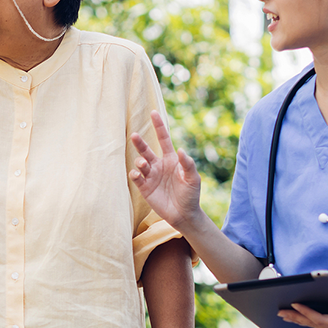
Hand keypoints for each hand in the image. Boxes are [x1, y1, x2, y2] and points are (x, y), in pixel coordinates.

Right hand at [129, 111, 201, 229]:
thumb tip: (180, 149)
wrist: (184, 215)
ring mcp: (150, 176)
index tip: (153, 113)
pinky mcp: (144, 188)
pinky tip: (137, 174)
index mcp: (171, 160)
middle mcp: (159, 165)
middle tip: (135, 135)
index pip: (163, 139)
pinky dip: (135, 174)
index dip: (158, 126)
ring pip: (140, 163)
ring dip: (140, 161)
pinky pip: (136, 178)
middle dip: (140, 142)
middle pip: (146, 149)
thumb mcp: (193, 178)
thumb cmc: (191, 195)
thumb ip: (187, 164)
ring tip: (143, 164)